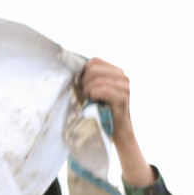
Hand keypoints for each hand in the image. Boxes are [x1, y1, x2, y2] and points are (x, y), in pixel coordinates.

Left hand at [80, 58, 154, 186]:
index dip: (83, 72)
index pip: (94, 61)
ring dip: (87, 90)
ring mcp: (125, 86)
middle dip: (84, 82)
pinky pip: (102, 89)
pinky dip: (93, 95)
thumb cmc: (99, 111)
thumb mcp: (92, 91)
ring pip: (97, 79)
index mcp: (116, 72)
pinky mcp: (123, 98)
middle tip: (84, 95)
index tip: (81, 86)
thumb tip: (69, 67)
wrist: (116, 133)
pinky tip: (93, 102)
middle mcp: (123, 76)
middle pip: (94, 68)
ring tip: (88, 100)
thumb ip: (86, 78)